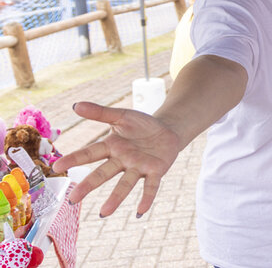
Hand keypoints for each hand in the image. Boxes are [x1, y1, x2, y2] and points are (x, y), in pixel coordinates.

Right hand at [53, 102, 182, 217]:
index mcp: (111, 146)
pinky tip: (140, 212)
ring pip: (125, 184)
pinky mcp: (156, 170)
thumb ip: (100, 113)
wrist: (167, 130)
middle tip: (73, 200)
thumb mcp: (121, 116)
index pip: (90, 153)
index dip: (74, 159)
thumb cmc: (141, 125)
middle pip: (103, 174)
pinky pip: (150, 186)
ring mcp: (138, 167)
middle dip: (88, 186)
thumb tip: (75, 105)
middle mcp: (122, 160)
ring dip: (115, 198)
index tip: (56, 167)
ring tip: (104, 213)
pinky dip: (146, 198)